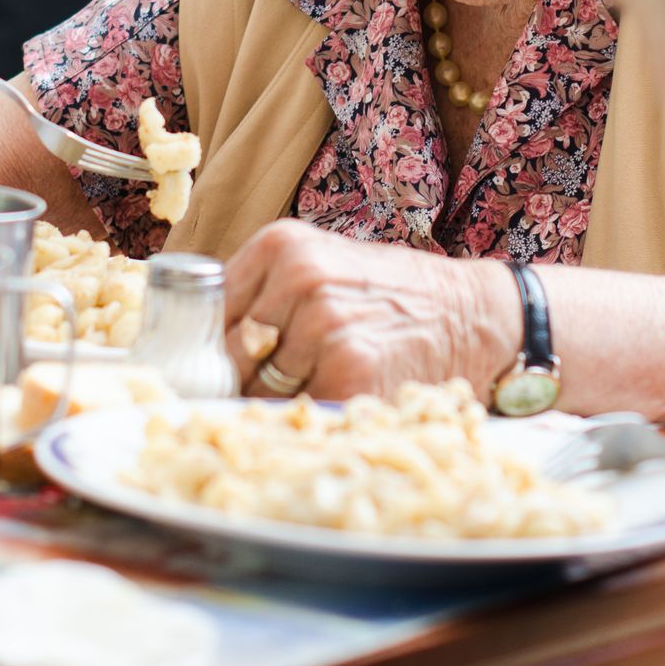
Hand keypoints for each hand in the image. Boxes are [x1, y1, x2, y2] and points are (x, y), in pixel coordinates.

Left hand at [223, 220, 512, 399]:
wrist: (471, 314)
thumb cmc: (388, 295)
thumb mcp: (320, 265)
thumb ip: (261, 293)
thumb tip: (193, 344)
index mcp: (281, 246)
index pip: (207, 311)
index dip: (204, 348)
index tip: (204, 370)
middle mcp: (299, 279)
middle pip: (228, 355)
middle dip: (240, 381)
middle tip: (268, 387)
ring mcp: (325, 326)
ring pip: (259, 390)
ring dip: (277, 402)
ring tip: (318, 386)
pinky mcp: (350, 372)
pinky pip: (297, 413)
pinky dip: (308, 419)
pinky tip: (337, 400)